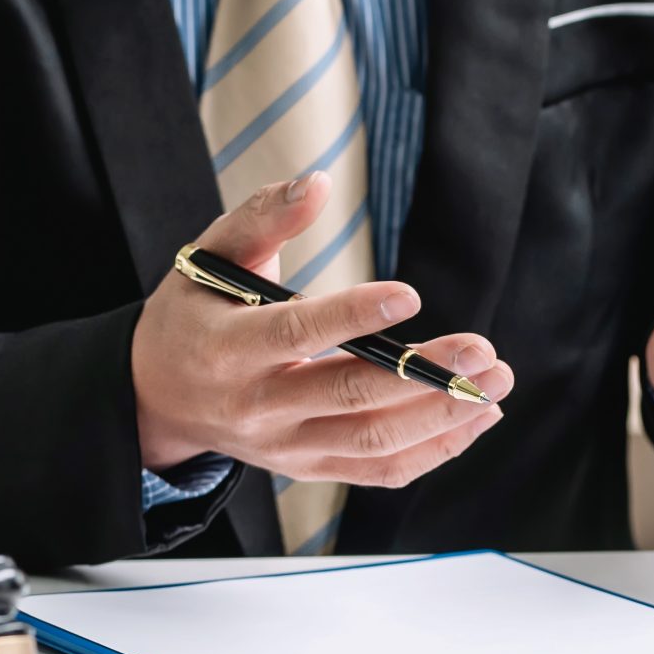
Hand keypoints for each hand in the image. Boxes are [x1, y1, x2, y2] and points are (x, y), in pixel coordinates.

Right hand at [129, 172, 511, 486]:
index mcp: (227, 351)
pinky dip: (433, 452)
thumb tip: (319, 182)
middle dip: (424, 375)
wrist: (159, 398)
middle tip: (482, 350)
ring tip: (494, 383)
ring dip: (443, 417)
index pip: (296, 336)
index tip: (409, 295)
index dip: (353, 316)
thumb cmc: (193, 315)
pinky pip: (378, 471)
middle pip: (350, 397)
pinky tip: (476, 418)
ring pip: (373, 442)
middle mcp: (257, 409)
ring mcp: (285, 447)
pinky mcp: (309, 468)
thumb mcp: (207, 258)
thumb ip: (262, 217)